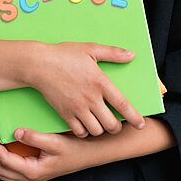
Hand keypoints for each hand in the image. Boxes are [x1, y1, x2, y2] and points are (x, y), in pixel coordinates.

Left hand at [0, 128, 93, 180]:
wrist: (88, 154)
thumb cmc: (74, 150)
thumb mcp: (54, 141)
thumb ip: (34, 137)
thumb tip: (16, 132)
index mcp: (33, 171)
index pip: (4, 160)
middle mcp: (31, 177)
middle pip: (1, 169)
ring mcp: (33, 176)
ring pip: (7, 172)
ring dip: (0, 157)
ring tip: (1, 140)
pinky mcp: (36, 171)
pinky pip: (15, 170)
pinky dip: (9, 159)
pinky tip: (14, 145)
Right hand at [20, 41, 145, 136]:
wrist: (39, 65)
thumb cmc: (64, 55)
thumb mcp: (90, 49)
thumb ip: (112, 53)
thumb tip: (131, 55)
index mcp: (100, 82)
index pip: (122, 104)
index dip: (134, 117)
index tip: (140, 124)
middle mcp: (91, 98)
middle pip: (111, 124)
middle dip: (116, 127)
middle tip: (116, 124)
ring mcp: (77, 108)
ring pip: (96, 130)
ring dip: (101, 130)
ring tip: (101, 123)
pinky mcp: (65, 114)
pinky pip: (80, 132)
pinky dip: (85, 132)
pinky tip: (86, 124)